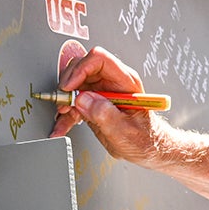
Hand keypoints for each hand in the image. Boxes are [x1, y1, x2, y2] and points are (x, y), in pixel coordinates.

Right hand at [47, 45, 163, 163]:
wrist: (146, 150)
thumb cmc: (144, 139)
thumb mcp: (125, 131)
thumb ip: (104, 114)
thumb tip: (83, 99)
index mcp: (125, 81)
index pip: (99, 59)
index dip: (80, 69)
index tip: (69, 87)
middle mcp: (112, 82)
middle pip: (82, 68)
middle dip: (68, 85)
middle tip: (64, 103)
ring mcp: (102, 92)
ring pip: (74, 85)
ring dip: (64, 101)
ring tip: (63, 117)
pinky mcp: (94, 103)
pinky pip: (74, 102)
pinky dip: (66, 115)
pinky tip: (62, 126)